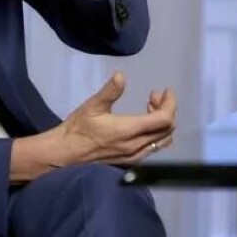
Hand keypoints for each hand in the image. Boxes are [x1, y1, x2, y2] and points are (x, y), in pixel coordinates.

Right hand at [55, 72, 175, 166]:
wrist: (66, 153)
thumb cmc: (78, 128)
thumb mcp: (92, 106)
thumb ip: (110, 91)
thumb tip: (121, 75)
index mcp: (129, 131)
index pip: (163, 120)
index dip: (170, 104)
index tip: (166, 90)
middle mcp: (137, 146)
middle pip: (167, 130)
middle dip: (166, 110)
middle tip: (154, 95)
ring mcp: (135, 156)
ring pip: (162, 141)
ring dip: (162, 122)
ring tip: (149, 107)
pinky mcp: (131, 161)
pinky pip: (153, 147)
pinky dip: (155, 133)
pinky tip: (142, 123)